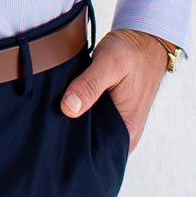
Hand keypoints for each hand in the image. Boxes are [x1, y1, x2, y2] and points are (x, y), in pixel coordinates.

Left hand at [58, 29, 168, 153]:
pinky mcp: (113, 115)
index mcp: (126, 131)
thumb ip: (90, 85)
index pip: (95, 156)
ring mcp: (119, 125)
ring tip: (54, 115)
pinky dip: (80, 115)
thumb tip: (68, 109)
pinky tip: (66, 106)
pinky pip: (92, 122)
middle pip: (90, 147)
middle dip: (70, 138)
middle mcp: (124, 133)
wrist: (147, 40)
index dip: (72, 150)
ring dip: (74, 125)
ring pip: (89, 134)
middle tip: (48, 124)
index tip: (53, 138)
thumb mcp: (109, 63)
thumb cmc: (132, 52)